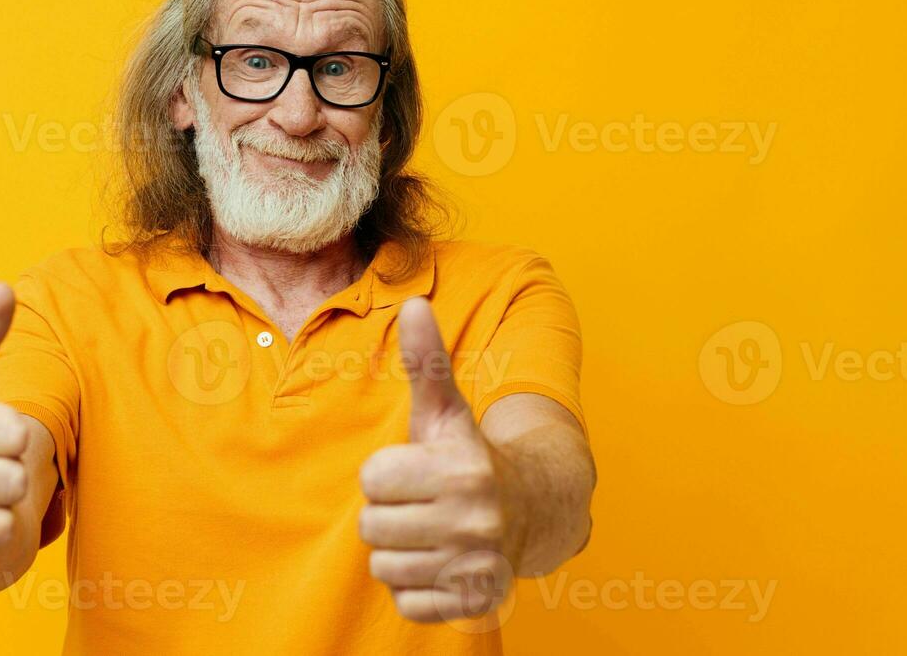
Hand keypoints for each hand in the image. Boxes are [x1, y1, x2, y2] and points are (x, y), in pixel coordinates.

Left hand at [359, 297, 520, 623]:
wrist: (533, 509)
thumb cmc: (469, 455)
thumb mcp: (446, 410)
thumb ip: (425, 360)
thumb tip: (412, 303)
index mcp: (462, 469)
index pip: (373, 478)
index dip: (387, 473)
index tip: (415, 470)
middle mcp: (475, 520)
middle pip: (372, 527)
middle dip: (389, 514)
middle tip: (421, 503)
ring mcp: (476, 565)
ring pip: (385, 567)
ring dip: (400, 551)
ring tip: (431, 531)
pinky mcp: (475, 602)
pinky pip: (407, 602)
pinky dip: (418, 587)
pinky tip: (441, 562)